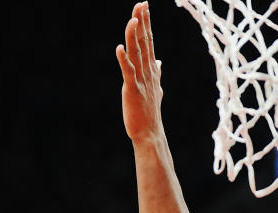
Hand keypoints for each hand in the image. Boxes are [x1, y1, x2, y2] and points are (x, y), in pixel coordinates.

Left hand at [116, 2, 164, 143]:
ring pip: (137, 53)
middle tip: (141, 4)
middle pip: (145, 42)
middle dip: (142, 22)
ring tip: (133, 18)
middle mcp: (148, 72)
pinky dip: (124, 60)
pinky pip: (128, 72)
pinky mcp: (133, 90)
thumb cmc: (150, 113)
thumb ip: (157, 73)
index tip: (143, 6)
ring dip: (134, 36)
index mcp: (152, 70)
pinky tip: (119, 48)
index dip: (146, 24)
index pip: (149, 42)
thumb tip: (159, 62)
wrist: (150, 134)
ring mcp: (141, 80)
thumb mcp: (155, 89)